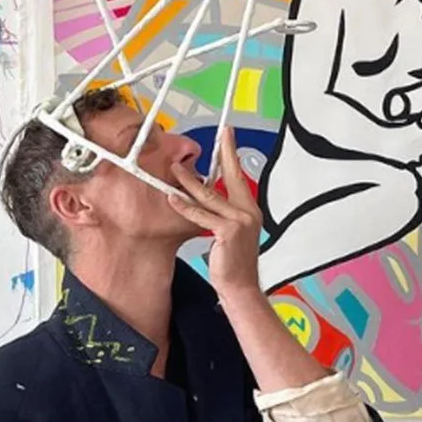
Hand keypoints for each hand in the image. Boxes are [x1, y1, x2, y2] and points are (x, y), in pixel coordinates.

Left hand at [167, 128, 261, 297]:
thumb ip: (222, 214)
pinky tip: (173, 198)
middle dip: (224, 152)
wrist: (240, 287)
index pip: (239, 177)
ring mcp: (240, 221)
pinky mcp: (228, 231)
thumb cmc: (233, 264)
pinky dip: (185, 206)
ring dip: (189, 181)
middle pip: (232, 176)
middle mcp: (247, 212)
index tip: (228, 136)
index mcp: (249, 210)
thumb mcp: (229, 233)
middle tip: (219, 135)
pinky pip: (202, 215)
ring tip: (175, 170)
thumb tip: (205, 199)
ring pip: (209, 195)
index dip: (233, 155)